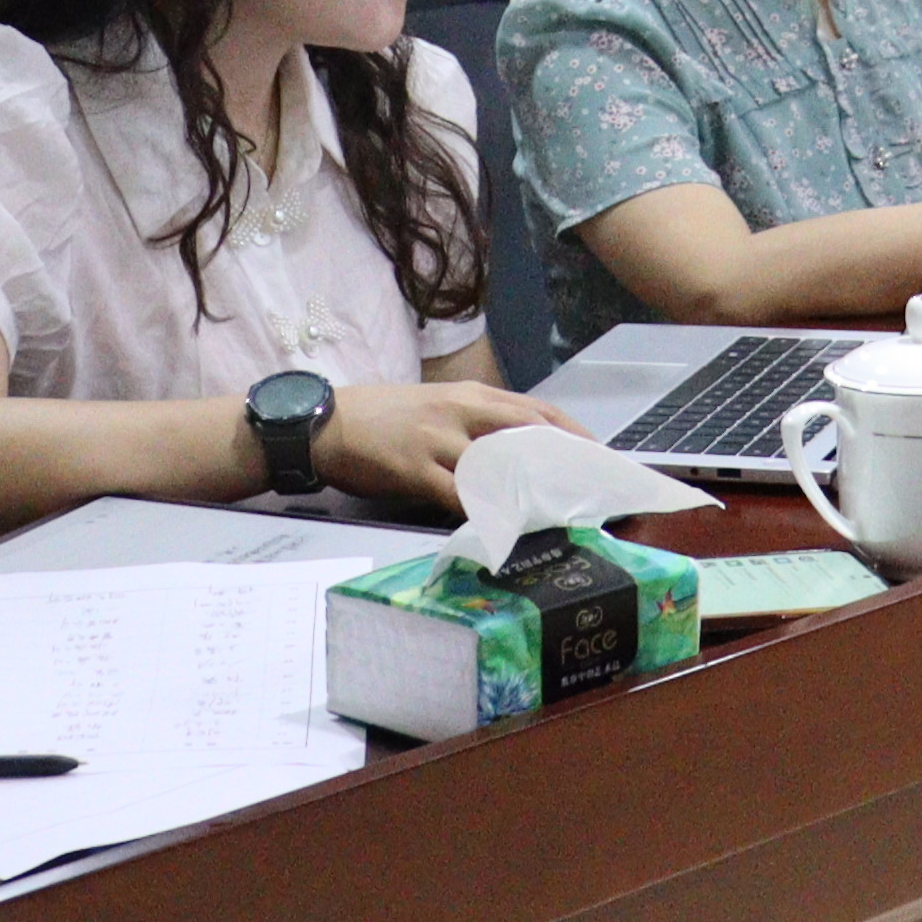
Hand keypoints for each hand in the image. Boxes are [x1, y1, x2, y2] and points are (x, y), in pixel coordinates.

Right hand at [313, 377, 578, 509]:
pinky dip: (483, 510)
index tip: (597, 452)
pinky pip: (457, 493)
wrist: (324, 422)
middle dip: (564, 456)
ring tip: (558, 510)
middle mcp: (459, 410)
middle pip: (527, 429)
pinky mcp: (414, 467)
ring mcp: (437, 438)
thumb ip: (473, 425)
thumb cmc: (381, 417)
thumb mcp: (435, 407)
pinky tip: (502, 527)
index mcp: (468, 395)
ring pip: (497, 462)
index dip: (570, 430)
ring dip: (529, 487)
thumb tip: (515, 453)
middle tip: (589, 483)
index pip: (533, 408)